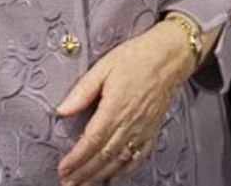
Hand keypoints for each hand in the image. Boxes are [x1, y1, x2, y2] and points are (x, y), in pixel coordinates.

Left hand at [56, 20, 192, 183]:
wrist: (169, 57)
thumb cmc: (137, 57)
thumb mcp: (103, 67)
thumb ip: (82, 91)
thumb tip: (61, 110)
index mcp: (115, 107)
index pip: (92, 140)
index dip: (76, 158)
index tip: (63, 169)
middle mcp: (130, 123)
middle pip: (104, 156)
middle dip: (84, 173)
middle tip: (68, 183)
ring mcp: (143, 129)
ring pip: (119, 160)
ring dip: (100, 175)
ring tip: (84, 184)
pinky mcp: (152, 130)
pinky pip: (138, 157)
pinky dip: (125, 170)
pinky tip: (114, 176)